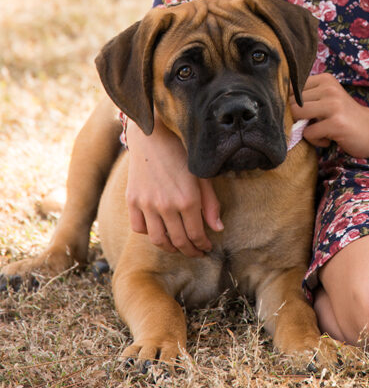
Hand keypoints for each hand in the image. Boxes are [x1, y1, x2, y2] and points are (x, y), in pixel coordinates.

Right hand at [126, 116, 222, 256]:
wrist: (153, 135)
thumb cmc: (182, 152)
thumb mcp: (202, 174)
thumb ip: (211, 203)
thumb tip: (217, 229)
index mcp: (188, 199)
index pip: (196, 235)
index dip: (202, 245)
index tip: (206, 247)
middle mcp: (167, 205)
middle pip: (179, 241)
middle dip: (189, 251)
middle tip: (195, 252)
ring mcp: (147, 204)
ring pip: (158, 240)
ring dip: (169, 247)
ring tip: (177, 246)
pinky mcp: (132, 200)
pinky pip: (139, 228)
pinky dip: (149, 233)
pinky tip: (159, 230)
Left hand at [289, 73, 368, 157]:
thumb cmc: (346, 117)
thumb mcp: (328, 99)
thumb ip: (307, 99)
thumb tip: (277, 107)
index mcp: (325, 79)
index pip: (291, 89)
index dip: (292, 105)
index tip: (305, 115)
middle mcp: (329, 88)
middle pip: (292, 102)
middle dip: (298, 118)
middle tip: (314, 125)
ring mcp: (333, 105)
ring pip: (297, 115)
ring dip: (305, 129)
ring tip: (320, 131)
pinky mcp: (336, 123)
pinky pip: (309, 133)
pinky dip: (316, 141)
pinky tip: (330, 139)